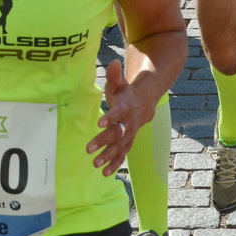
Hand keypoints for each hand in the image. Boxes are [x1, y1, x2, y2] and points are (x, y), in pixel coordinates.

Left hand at [88, 60, 151, 175]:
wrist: (146, 103)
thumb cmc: (126, 92)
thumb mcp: (121, 82)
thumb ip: (115, 75)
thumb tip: (113, 62)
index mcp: (126, 106)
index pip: (119, 112)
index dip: (111, 117)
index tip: (100, 123)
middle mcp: (129, 122)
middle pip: (117, 133)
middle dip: (104, 141)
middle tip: (89, 149)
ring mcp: (130, 134)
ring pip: (120, 146)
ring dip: (108, 156)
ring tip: (95, 164)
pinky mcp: (128, 142)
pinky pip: (123, 155)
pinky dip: (115, 164)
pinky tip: (105, 173)